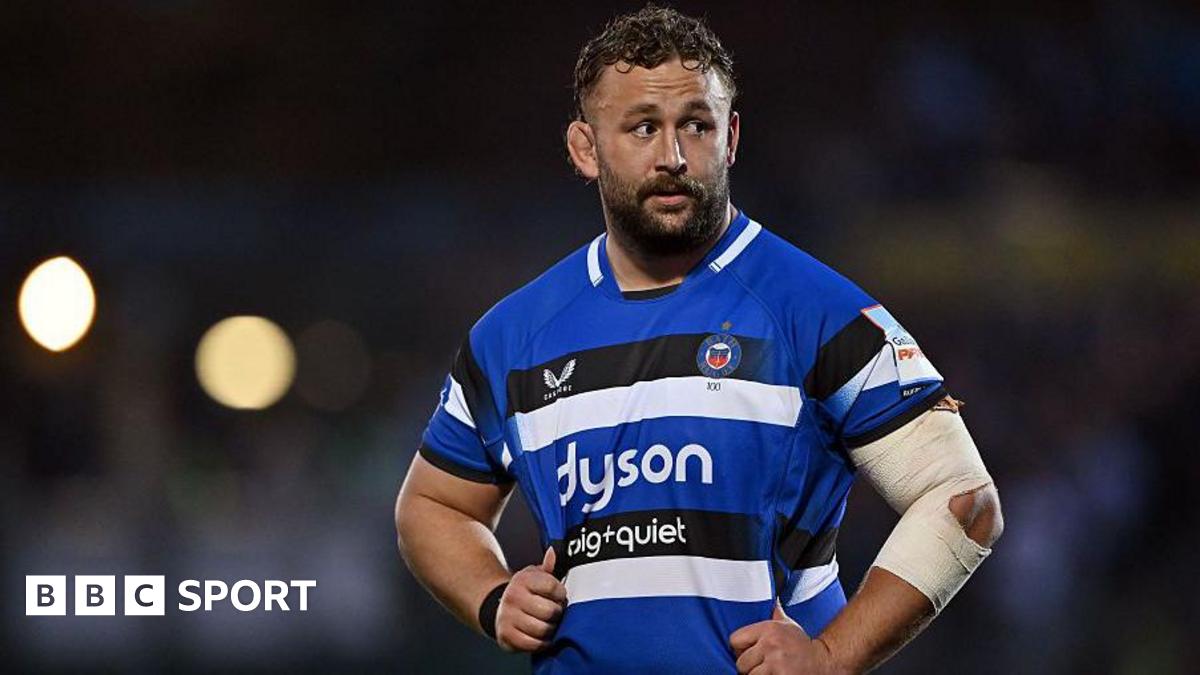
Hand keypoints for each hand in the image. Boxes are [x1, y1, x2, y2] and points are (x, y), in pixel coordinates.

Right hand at [495, 547, 566, 651]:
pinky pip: (533, 644)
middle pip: (549, 610)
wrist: (498, 609)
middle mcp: (512, 597)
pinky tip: (543, 636)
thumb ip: (547, 567)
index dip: (561, 593)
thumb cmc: (524, 593)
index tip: (559, 595)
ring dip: (551, 629)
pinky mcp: (506, 636)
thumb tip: (553, 551)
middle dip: (558, 613)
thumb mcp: (534, 576)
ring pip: (543, 629)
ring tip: (550, 624)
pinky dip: (542, 642)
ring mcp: (508, 617)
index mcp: (522, 580)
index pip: (552, 586)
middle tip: (556, 612)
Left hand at [729, 601, 848, 673]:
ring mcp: (775, 662)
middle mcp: (770, 644)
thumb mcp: (788, 625)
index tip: (750, 652)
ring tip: (769, 671)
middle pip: (741, 662)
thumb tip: (771, 601)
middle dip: (749, 666)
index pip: (734, 639)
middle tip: (761, 665)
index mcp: (768, 629)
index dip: (740, 648)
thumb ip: (775, 613)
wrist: (824, 661)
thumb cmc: (803, 645)